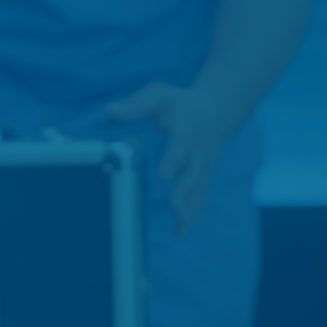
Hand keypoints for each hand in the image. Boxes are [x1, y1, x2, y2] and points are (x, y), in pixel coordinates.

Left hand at [106, 81, 244, 234]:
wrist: (216, 109)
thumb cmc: (180, 103)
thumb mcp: (158, 95)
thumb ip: (136, 103)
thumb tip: (109, 110)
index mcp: (187, 130)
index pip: (181, 146)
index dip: (174, 159)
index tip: (164, 174)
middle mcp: (199, 151)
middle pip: (194, 172)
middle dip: (186, 190)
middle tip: (175, 206)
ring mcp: (204, 166)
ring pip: (199, 189)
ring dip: (191, 207)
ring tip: (181, 226)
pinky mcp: (204, 176)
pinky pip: (200, 196)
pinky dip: (194, 214)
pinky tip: (183, 231)